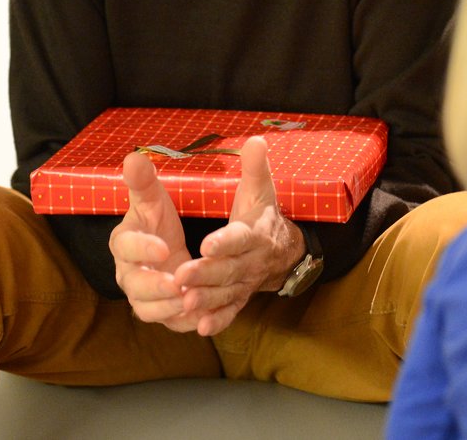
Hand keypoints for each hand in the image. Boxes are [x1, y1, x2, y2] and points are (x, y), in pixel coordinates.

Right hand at [109, 149, 200, 331]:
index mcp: (124, 242)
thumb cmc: (159, 221)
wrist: (173, 246)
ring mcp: (142, 295)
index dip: (142, 249)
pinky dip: (183, 323)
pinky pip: (169, 323)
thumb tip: (133, 157)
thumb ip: (144, 182)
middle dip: (155, 286)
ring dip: (168, 309)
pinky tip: (200, 318)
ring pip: (148, 310)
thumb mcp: (155, 199)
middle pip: (133, 286)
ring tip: (190, 301)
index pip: (124, 247)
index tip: (164, 247)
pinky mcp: (160, 312)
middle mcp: (128, 272)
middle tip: (179, 283)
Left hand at [174, 136, 303, 336]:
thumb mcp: (261, 190)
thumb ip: (255, 168)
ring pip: (226, 293)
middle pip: (229, 269)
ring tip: (185, 302)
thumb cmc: (263, 216)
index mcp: (254, 232)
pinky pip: (231, 312)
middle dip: (205, 274)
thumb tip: (256, 139)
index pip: (240, 238)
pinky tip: (201, 328)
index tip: (206, 244)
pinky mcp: (241, 298)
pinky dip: (218, 321)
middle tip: (180, 276)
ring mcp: (247, 283)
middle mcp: (252, 261)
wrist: (285, 251)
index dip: (225, 242)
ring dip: (207, 300)